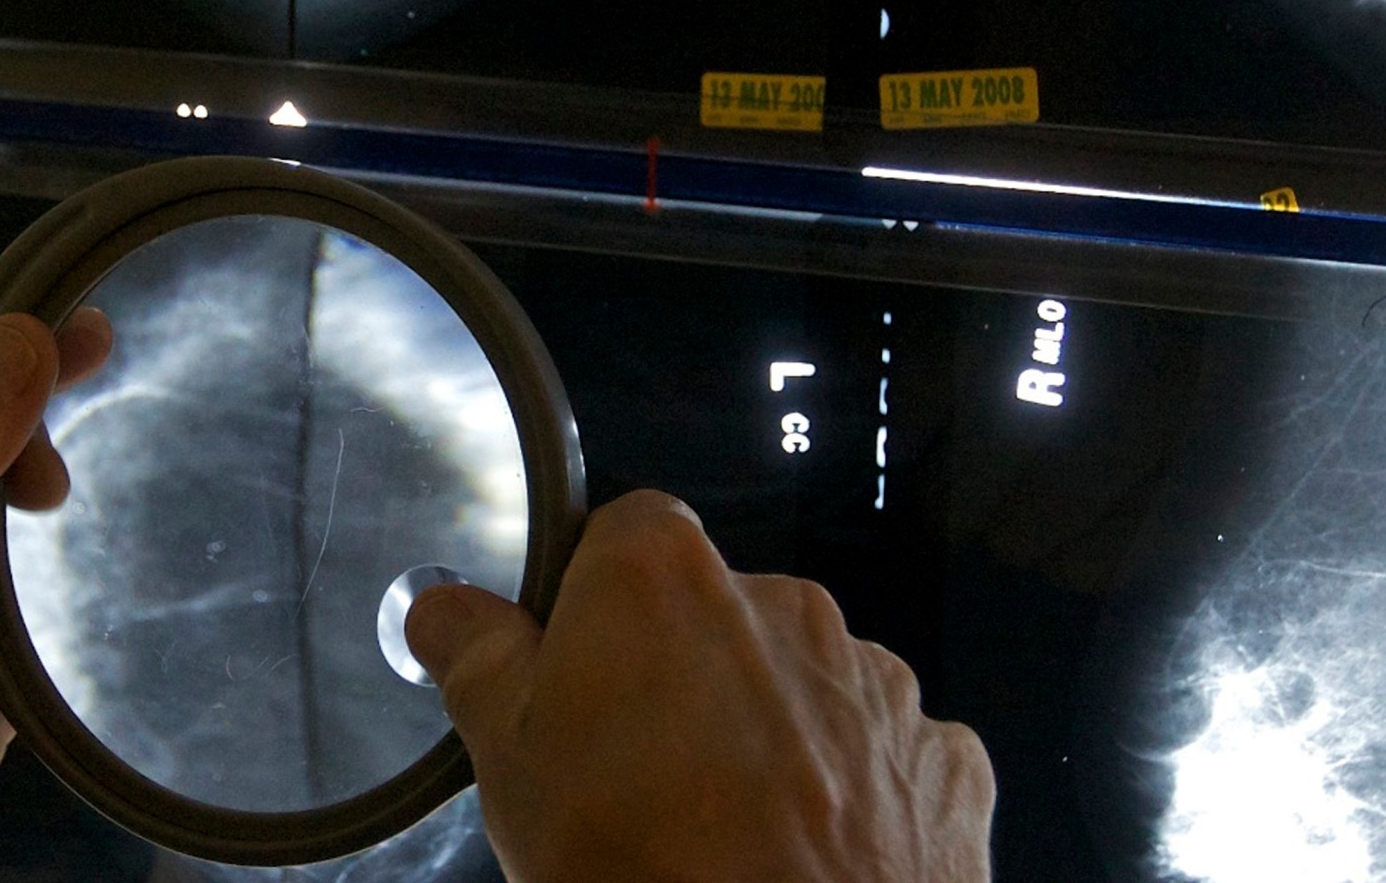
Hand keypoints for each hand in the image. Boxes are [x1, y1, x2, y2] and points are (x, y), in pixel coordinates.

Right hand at [405, 490, 994, 882]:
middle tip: (636, 784)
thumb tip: (445, 608)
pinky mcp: (940, 755)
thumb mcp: (513, 767)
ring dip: (769, 738)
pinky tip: (805, 854)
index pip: (622, 537)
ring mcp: (876, 678)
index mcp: (666, 579)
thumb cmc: (648, 873)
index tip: (571, 681)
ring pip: (803, 685)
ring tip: (720, 836)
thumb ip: (481, 662)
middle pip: (716, 616)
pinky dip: (849, 794)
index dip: (591, 609)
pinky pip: (880, 753)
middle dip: (683, 681)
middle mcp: (785, 603)